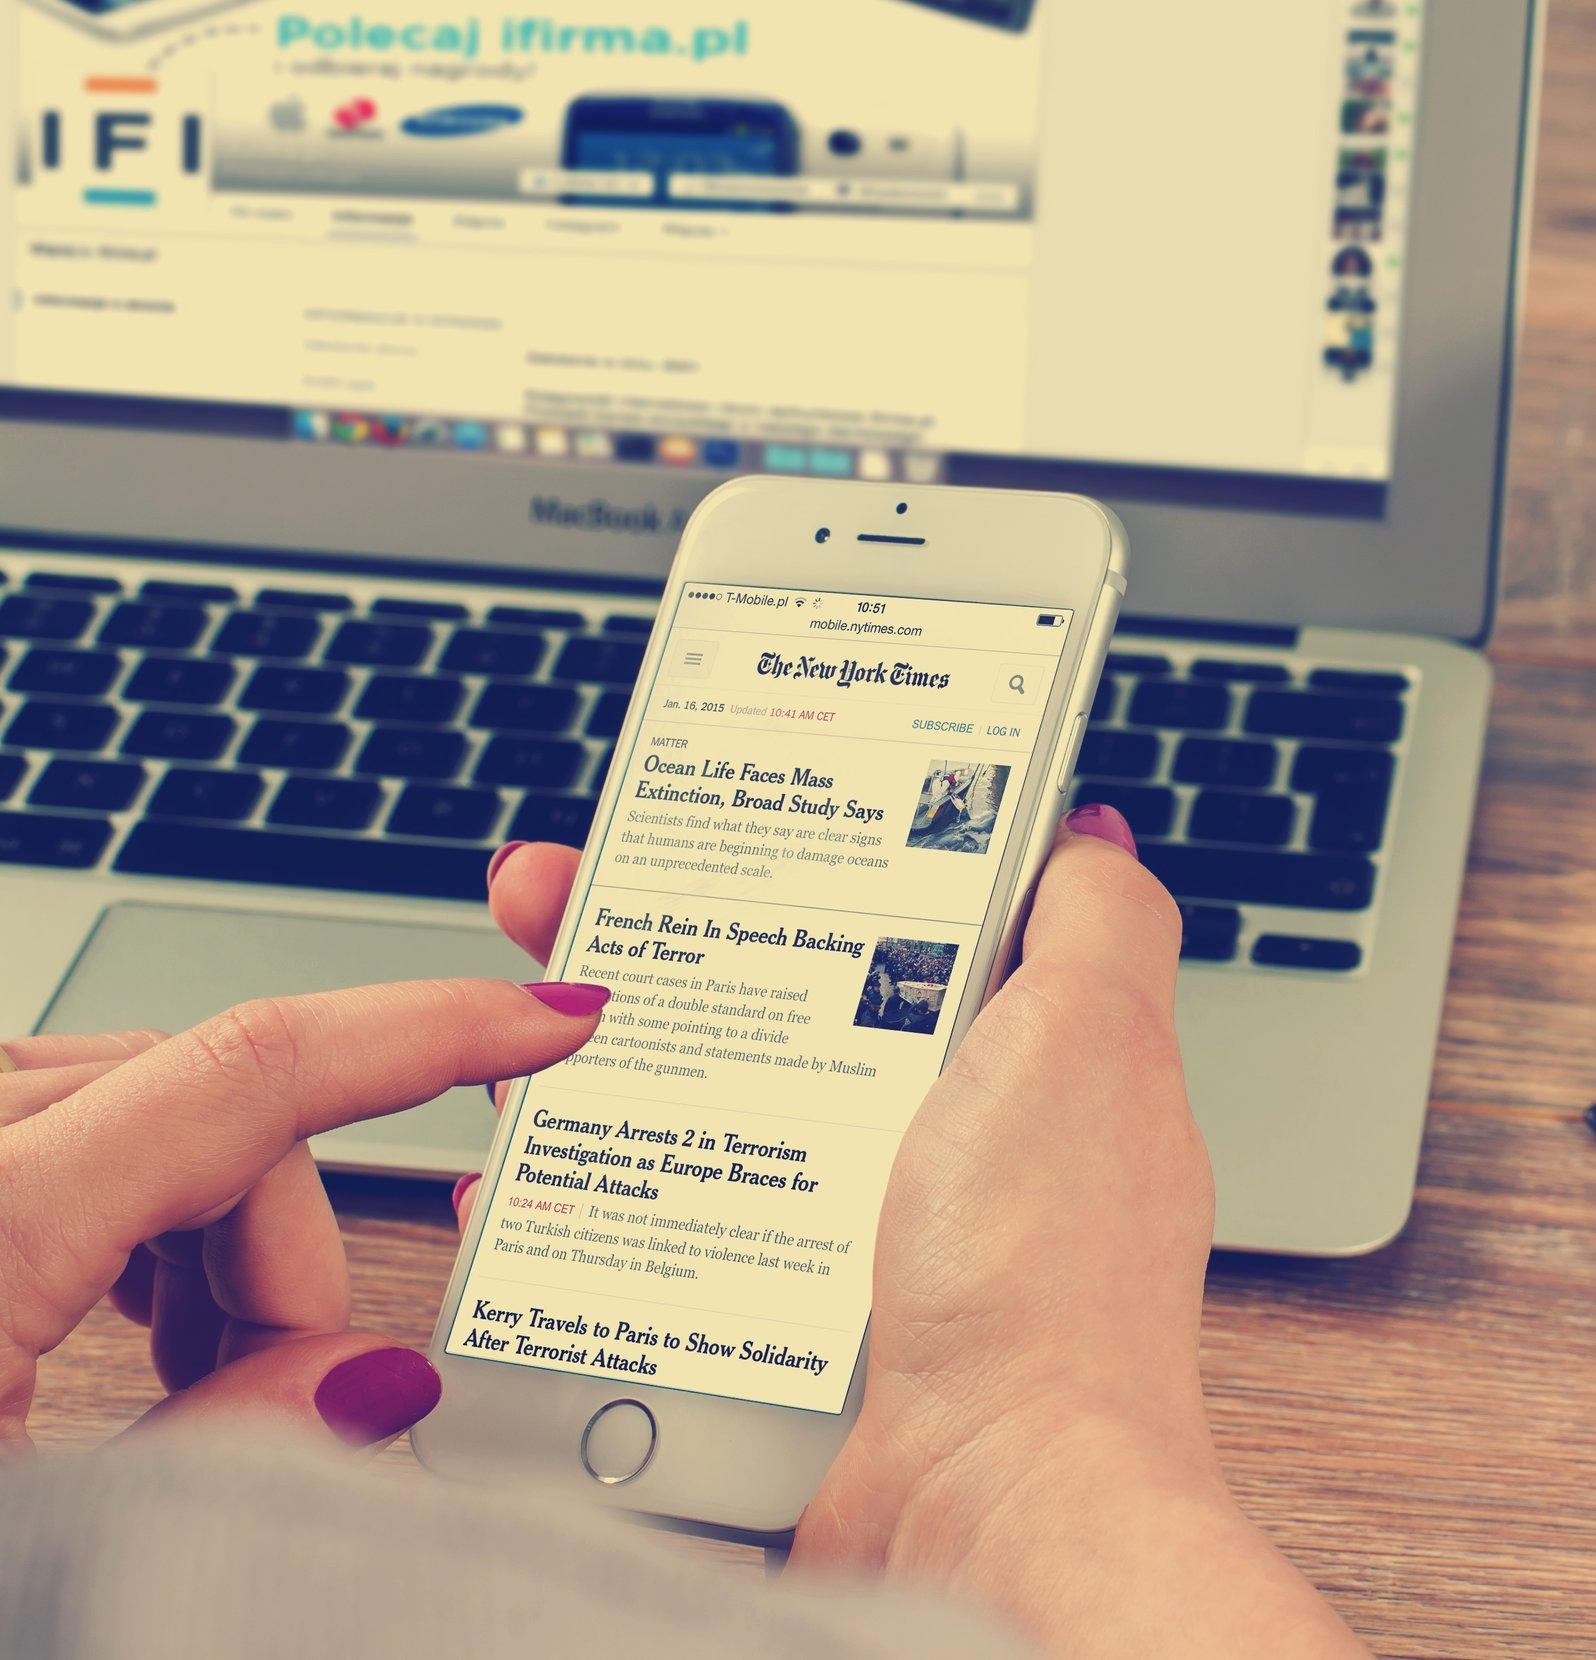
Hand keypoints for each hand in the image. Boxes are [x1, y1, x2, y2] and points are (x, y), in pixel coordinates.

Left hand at [0, 966, 605, 1452]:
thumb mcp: (41, 1538)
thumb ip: (224, 1448)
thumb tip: (379, 1378)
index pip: (262, 1070)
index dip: (437, 1031)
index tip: (550, 1021)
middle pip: (238, 1111)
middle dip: (296, 1249)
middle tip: (274, 1392)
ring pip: (181, 1105)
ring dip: (229, 1233)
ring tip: (183, 1374)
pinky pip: (109, 1111)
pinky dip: (161, 1204)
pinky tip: (131, 1308)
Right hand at [472, 828, 1369, 1656]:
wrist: (982, 1513)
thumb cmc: (1046, 1291)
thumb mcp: (1089, 1043)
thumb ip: (1097, 920)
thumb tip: (1090, 826)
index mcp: (1000, 1052)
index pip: (871, 909)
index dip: (782, 851)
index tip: (695, 816)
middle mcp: (920, 1132)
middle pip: (760, 991)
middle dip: (649, 929)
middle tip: (553, 893)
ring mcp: (840, 1224)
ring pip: (695, 1096)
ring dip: (595, 1046)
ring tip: (510, 1008)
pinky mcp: (772, 1308)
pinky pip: (662, 1218)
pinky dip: (588, 1183)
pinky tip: (521, 1158)